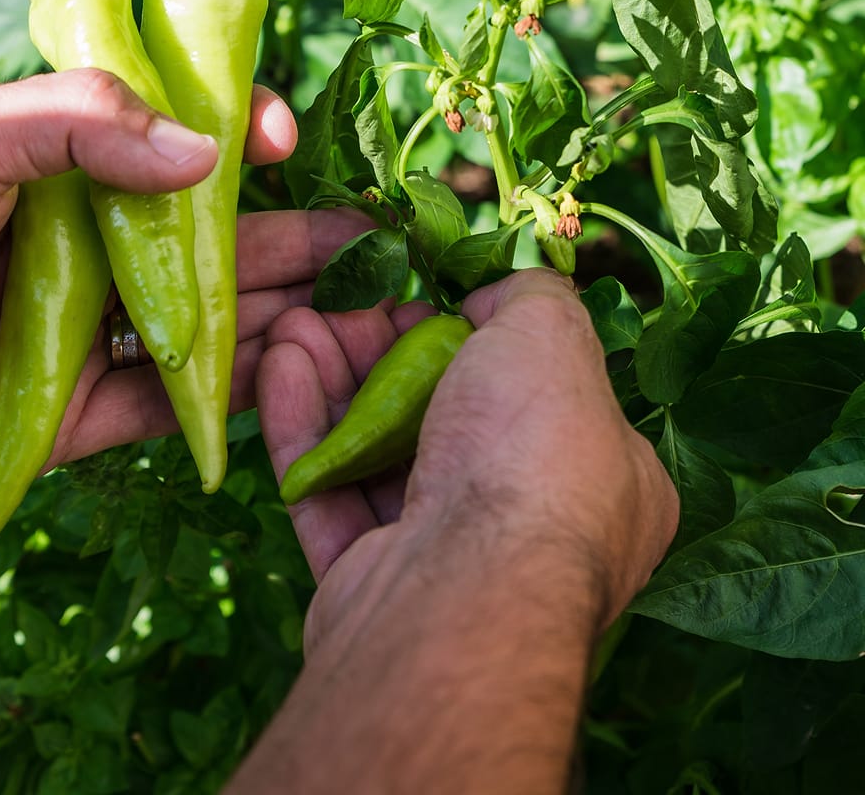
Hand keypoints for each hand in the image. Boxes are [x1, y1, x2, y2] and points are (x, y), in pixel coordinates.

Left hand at [0, 70, 364, 497]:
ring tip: (357, 314)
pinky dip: (220, 403)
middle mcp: (83, 248)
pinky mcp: (64, 416)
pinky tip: (289, 389)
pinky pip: (159, 408)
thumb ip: (81, 121)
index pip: (177, 147)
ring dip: (274, 319)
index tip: (281, 136)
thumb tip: (207, 153)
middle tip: (371, 243)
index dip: (238, 137)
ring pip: (199, 326)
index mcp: (61, 167)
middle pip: (209, 243)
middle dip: (289, 239)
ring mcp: (79, 334)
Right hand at [257, 268, 678, 651]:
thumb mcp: (553, 337)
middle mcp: (531, 525)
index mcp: (603, 479)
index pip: (537, 393)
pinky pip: (332, 496)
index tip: (418, 300)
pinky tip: (278, 371)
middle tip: (339, 307)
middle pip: (444, 417)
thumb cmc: (529, 454)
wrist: (463, 587)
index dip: (472, 337)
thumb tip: (493, 295)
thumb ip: (533, 297)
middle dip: (381, 355)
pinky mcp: (374, 583)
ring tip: (292, 325)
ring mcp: (449, 560)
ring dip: (332, 383)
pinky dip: (305, 434)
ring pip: (380, 456)